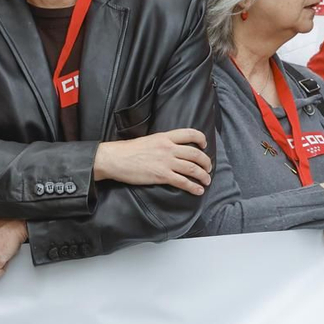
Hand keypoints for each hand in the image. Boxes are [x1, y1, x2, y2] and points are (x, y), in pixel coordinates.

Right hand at [93, 129, 211, 194]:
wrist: (115, 159)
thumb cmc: (128, 150)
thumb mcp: (148, 140)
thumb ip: (162, 143)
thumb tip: (171, 149)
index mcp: (165, 137)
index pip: (190, 134)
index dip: (201, 139)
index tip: (204, 146)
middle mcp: (168, 148)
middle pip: (195, 154)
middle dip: (206, 162)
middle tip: (208, 168)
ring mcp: (166, 162)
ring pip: (192, 168)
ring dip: (203, 175)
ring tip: (206, 181)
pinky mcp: (162, 175)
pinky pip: (183, 182)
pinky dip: (193, 187)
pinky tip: (198, 190)